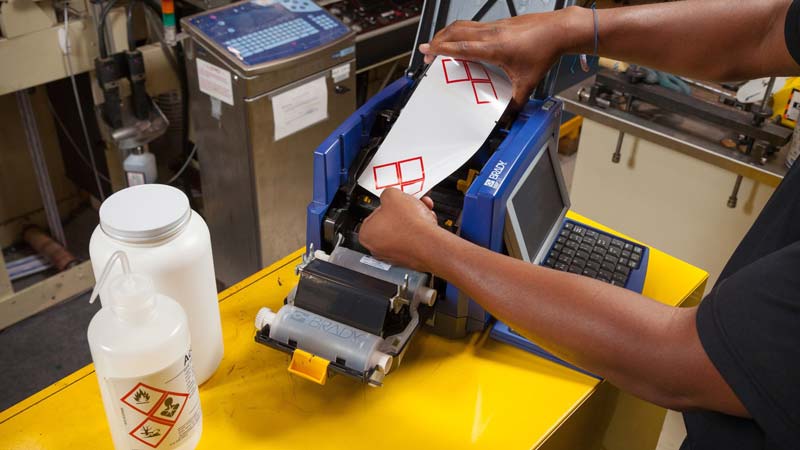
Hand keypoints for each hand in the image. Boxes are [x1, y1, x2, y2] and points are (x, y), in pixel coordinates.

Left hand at [359, 189, 441, 271]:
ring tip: (422, 210)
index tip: (394, 200)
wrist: (430, 244)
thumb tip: (390, 195)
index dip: (387, 204)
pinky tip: (427, 221)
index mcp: (366, 234)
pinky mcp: (411, 257)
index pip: (374, 213)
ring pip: (404, 229)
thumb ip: (388, 194)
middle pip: (391, 222)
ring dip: (414, 218)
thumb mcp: (392, 196)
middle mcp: (378, 248)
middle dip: (403, 210)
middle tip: (409, 204)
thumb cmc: (409, 226)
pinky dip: (421, 229)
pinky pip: (414, 238)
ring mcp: (395, 255)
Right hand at [419, 8, 584, 108]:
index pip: (460, 47)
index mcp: (494, 48)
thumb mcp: (528, 82)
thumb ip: (515, 102)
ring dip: (448, 33)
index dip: (441, 49)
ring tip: (440, 43)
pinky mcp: (499, 23)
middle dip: (438, 40)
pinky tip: (462, 40)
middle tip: (428, 50)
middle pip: (455, 31)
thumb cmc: (544, 50)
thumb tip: (507, 118)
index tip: (427, 50)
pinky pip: (473, 25)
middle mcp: (491, 34)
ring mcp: (494, 26)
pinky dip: (461, 31)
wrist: (559, 30)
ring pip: (463, 25)